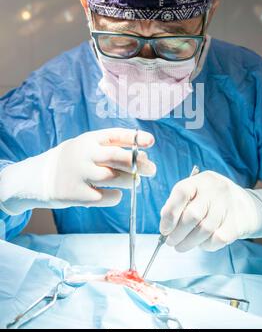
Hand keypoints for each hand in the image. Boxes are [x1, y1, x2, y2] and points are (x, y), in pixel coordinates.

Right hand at [0, 128, 155, 207]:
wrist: (40, 176)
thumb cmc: (75, 159)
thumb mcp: (88, 146)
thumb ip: (111, 149)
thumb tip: (143, 157)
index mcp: (89, 139)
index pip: (115, 135)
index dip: (134, 138)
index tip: (151, 141)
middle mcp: (84, 154)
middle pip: (116, 157)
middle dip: (138, 163)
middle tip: (152, 169)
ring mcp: (79, 174)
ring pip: (113, 178)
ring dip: (129, 180)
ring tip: (134, 181)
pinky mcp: (76, 194)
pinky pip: (104, 197)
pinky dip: (115, 196)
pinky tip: (115, 193)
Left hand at [159, 170, 261, 251]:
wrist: (246, 205)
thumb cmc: (212, 201)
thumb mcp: (196, 193)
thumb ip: (179, 204)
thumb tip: (165, 224)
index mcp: (200, 180)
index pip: (181, 192)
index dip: (170, 214)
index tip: (164, 229)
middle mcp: (215, 190)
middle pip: (192, 215)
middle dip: (177, 233)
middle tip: (171, 242)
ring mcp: (228, 206)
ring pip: (203, 230)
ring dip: (188, 243)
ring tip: (181, 246)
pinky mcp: (237, 223)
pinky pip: (217, 239)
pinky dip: (206, 245)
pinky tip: (202, 243)